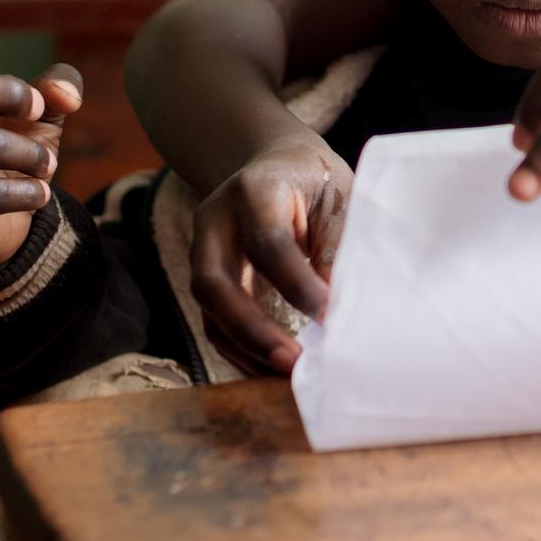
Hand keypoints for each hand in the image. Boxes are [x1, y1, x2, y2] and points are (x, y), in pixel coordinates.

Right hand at [187, 136, 353, 373]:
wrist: (273, 163)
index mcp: (254, 190)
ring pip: (208, 310)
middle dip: (253, 330)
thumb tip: (337, 310)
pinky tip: (271, 372)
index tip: (330, 318)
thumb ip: (335, 244)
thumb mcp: (335, 195)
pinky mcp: (206, 279)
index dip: (297, 285)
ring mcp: (202, 251)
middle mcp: (215, 221)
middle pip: (214, 283)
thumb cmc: (314, 181)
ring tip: (288, 377)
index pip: (267, 243)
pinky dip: (241, 352)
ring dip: (246, 349)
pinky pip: (214, 324)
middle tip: (296, 363)